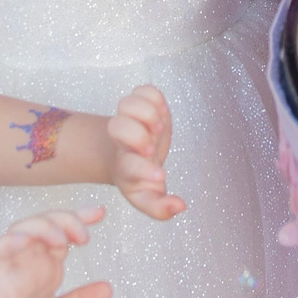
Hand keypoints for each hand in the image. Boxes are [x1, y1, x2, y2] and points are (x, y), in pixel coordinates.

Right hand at [0, 207, 111, 297]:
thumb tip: (109, 288)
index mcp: (42, 267)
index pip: (61, 233)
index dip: (78, 219)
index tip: (100, 212)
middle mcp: (26, 261)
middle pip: (44, 223)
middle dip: (66, 220)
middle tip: (84, 236)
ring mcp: (8, 267)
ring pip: (22, 229)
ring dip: (43, 228)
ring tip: (61, 240)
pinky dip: (12, 242)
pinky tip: (25, 242)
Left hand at [105, 85, 184, 221]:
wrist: (131, 156)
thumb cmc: (142, 179)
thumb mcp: (148, 198)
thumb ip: (161, 208)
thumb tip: (180, 207)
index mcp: (127, 167)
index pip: (130, 167)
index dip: (144, 170)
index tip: (161, 176)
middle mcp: (124, 142)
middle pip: (117, 127)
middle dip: (137, 135)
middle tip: (152, 147)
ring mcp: (131, 119)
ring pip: (126, 104)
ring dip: (146, 113)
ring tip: (158, 125)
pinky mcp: (141, 103)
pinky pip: (143, 90)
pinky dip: (154, 96)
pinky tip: (161, 111)